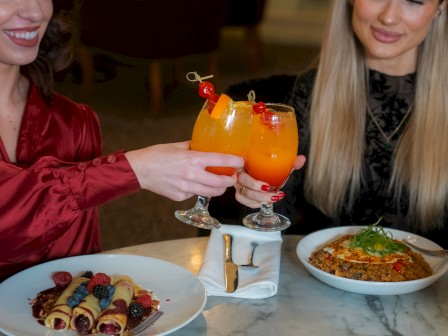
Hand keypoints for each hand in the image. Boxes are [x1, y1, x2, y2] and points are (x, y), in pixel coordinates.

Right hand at [125, 141, 244, 200]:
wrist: (138, 170)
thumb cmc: (156, 155)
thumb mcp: (177, 146)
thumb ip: (194, 147)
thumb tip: (206, 145)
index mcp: (192, 159)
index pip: (220, 161)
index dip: (235, 162)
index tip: (241, 161)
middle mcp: (191, 175)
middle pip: (220, 183)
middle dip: (230, 181)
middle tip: (233, 177)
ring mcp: (186, 188)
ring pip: (211, 193)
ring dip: (219, 189)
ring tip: (220, 183)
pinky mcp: (180, 197)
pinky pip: (196, 194)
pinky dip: (199, 190)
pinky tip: (194, 184)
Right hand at [235, 155, 305, 207]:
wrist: (264, 174)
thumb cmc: (268, 168)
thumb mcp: (278, 165)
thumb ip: (289, 162)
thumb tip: (302, 159)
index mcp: (245, 163)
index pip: (241, 169)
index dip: (252, 179)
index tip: (266, 185)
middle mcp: (238, 174)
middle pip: (243, 184)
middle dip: (258, 191)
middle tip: (273, 193)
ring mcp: (238, 185)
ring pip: (243, 195)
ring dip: (259, 199)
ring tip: (273, 198)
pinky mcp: (240, 195)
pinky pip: (245, 201)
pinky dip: (255, 203)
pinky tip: (265, 202)